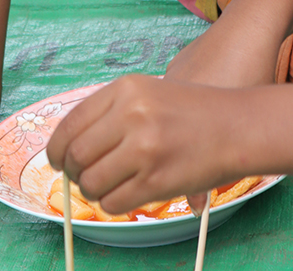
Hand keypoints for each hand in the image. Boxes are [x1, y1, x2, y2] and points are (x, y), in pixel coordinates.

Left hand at [47, 75, 242, 215]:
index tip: (57, 159)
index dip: (57, 147)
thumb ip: (110, 113)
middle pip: (76, 155)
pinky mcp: (156, 180)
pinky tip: (126, 194)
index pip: (71, 122)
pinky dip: (113, 203)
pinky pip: (114, 202)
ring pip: (91, 182)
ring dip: (93, 190)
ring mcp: (144, 148)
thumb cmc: (190, 111)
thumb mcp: (146, 93)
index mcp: (125, 89)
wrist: (235, 126)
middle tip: (83, 176)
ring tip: (109, 185)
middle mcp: (131, 115)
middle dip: (73, 171)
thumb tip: (69, 146)